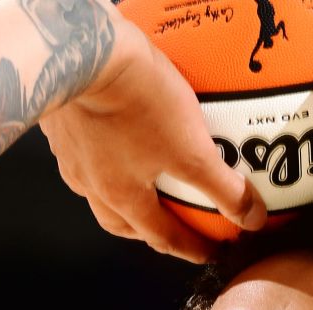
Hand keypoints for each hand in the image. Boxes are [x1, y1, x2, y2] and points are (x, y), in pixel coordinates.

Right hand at [41, 20, 266, 262]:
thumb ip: (222, 187)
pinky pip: (86, 148)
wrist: (80, 54)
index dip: (188, 248)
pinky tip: (119, 133)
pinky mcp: (62, 120)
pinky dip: (106, 152)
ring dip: (123, 191)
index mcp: (120, 196)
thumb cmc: (134, 102)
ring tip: (145, 178)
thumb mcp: (191, 150)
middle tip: (172, 225)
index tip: (207, 254)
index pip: (159, 236)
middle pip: (120, 221)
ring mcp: (71, 152)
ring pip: (98, 187)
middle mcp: (89, 182)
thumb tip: (250, 218)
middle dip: (147, 229)